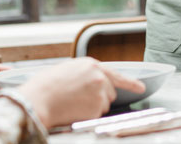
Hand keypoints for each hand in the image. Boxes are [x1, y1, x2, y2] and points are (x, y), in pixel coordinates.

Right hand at [17, 57, 145, 127]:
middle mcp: (99, 76)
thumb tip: (92, 82)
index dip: (130, 82)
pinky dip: (88, 115)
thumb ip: (84, 73)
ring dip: (93, 106)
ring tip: (73, 102)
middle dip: (99, 97)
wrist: (39, 98)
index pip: (116, 74)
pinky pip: (97, 115)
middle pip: (109, 92)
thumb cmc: (46, 85)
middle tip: (79, 99)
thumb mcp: (67, 70)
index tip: (140, 88)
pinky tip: (74, 109)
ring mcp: (100, 92)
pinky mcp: (97, 106)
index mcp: (91, 64)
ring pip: (104, 105)